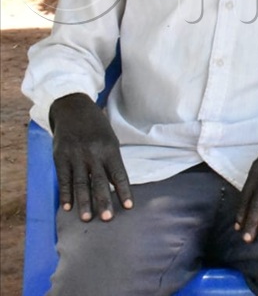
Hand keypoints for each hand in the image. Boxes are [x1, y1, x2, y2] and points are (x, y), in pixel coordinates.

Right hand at [49, 93, 132, 221]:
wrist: (73, 109)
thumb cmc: (96, 127)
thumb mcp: (110, 139)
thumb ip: (111, 161)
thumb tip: (115, 185)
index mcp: (110, 149)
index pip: (119, 174)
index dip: (124, 191)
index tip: (129, 207)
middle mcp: (93, 154)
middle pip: (100, 181)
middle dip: (104, 201)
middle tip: (108, 218)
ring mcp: (75, 156)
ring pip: (81, 183)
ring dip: (84, 202)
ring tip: (87, 218)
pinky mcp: (60, 157)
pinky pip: (63, 179)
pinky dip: (65, 194)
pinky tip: (67, 207)